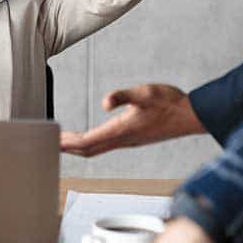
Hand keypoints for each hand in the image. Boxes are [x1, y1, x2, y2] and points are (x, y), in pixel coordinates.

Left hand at [60, 84, 202, 156]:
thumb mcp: (144, 93)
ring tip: (64, 142)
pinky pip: (106, 145)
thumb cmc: (169, 103)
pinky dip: (92, 143)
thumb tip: (105, 103)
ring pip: (98, 149)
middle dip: (69, 148)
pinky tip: (90, 138)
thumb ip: (123, 96)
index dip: (69, 143)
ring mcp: (129, 141)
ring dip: (79, 147)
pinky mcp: (134, 138)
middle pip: (90, 150)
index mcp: (122, 130)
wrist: (191, 116)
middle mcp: (123, 139)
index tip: (54, 142)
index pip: (88, 141)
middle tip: (51, 144)